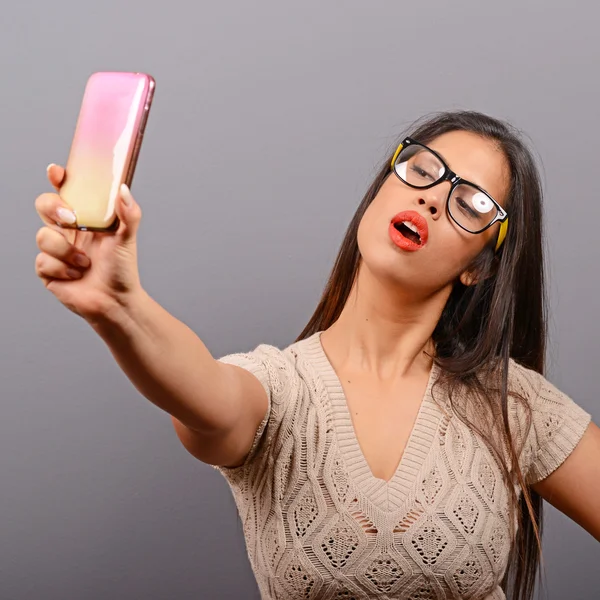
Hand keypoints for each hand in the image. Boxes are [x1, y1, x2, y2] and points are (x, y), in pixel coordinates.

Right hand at [35, 164, 144, 321]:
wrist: (115, 302)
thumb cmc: (123, 270)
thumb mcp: (128, 239)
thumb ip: (129, 214)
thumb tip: (124, 189)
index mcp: (86, 218)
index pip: (67, 191)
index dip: (58, 179)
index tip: (57, 172)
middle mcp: (68, 230)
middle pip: (44, 205)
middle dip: (53, 208)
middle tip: (72, 219)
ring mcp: (55, 249)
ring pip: (43, 236)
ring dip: (67, 251)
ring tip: (86, 263)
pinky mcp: (47, 269)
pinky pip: (43, 261)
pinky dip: (62, 269)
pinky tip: (76, 276)